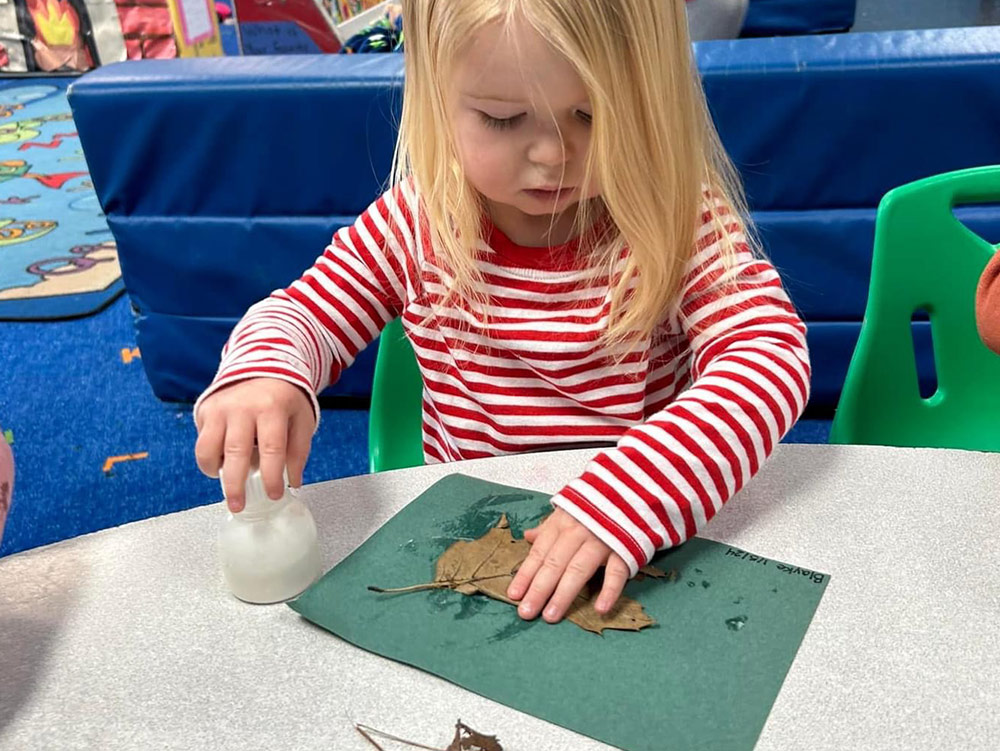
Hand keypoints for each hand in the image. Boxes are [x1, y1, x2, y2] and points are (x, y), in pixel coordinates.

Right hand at [194, 378, 314, 511]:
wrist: (262, 367)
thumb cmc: (284, 398)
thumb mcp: (301, 420)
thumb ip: (298, 452)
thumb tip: (292, 483)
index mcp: (272, 407)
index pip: (271, 449)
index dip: (271, 476)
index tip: (273, 495)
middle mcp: (242, 406)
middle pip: (235, 452)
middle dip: (235, 485)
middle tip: (237, 505)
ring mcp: (220, 407)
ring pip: (208, 449)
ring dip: (215, 472)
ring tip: (228, 483)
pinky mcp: (205, 409)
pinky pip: (202, 442)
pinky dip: (210, 458)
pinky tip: (224, 461)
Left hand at [506, 508, 630, 622]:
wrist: (635, 491)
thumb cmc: (598, 504)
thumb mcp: (570, 509)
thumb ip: (549, 527)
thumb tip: (528, 537)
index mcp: (563, 522)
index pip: (540, 552)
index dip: (526, 574)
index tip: (514, 595)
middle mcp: (579, 530)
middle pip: (554, 563)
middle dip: (539, 589)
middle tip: (526, 612)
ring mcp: (602, 539)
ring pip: (579, 569)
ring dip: (564, 594)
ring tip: (551, 615)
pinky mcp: (625, 547)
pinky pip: (617, 571)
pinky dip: (610, 590)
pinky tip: (600, 609)